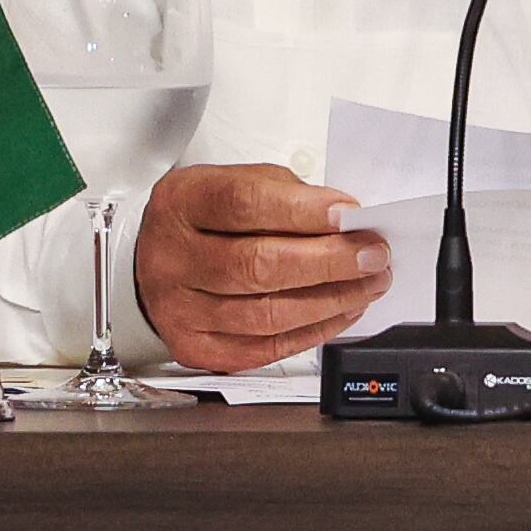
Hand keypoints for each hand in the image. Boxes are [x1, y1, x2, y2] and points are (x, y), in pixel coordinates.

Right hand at [134, 162, 391, 373]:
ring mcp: (178, 309)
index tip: (349, 215)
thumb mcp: (235, 182)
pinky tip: (339, 312)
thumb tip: (344, 221)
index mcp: (182, 203)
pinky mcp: (194, 347)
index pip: (244, 205)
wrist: (157, 259)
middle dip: (329, 262)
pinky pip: (264, 348)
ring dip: (330, 301)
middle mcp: (172, 258)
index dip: (303, 212)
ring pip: (266, 315)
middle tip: (372, 256)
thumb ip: (286, 195)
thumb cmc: (204, 218)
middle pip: (257, 265)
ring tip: (367, 285)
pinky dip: (312, 332)